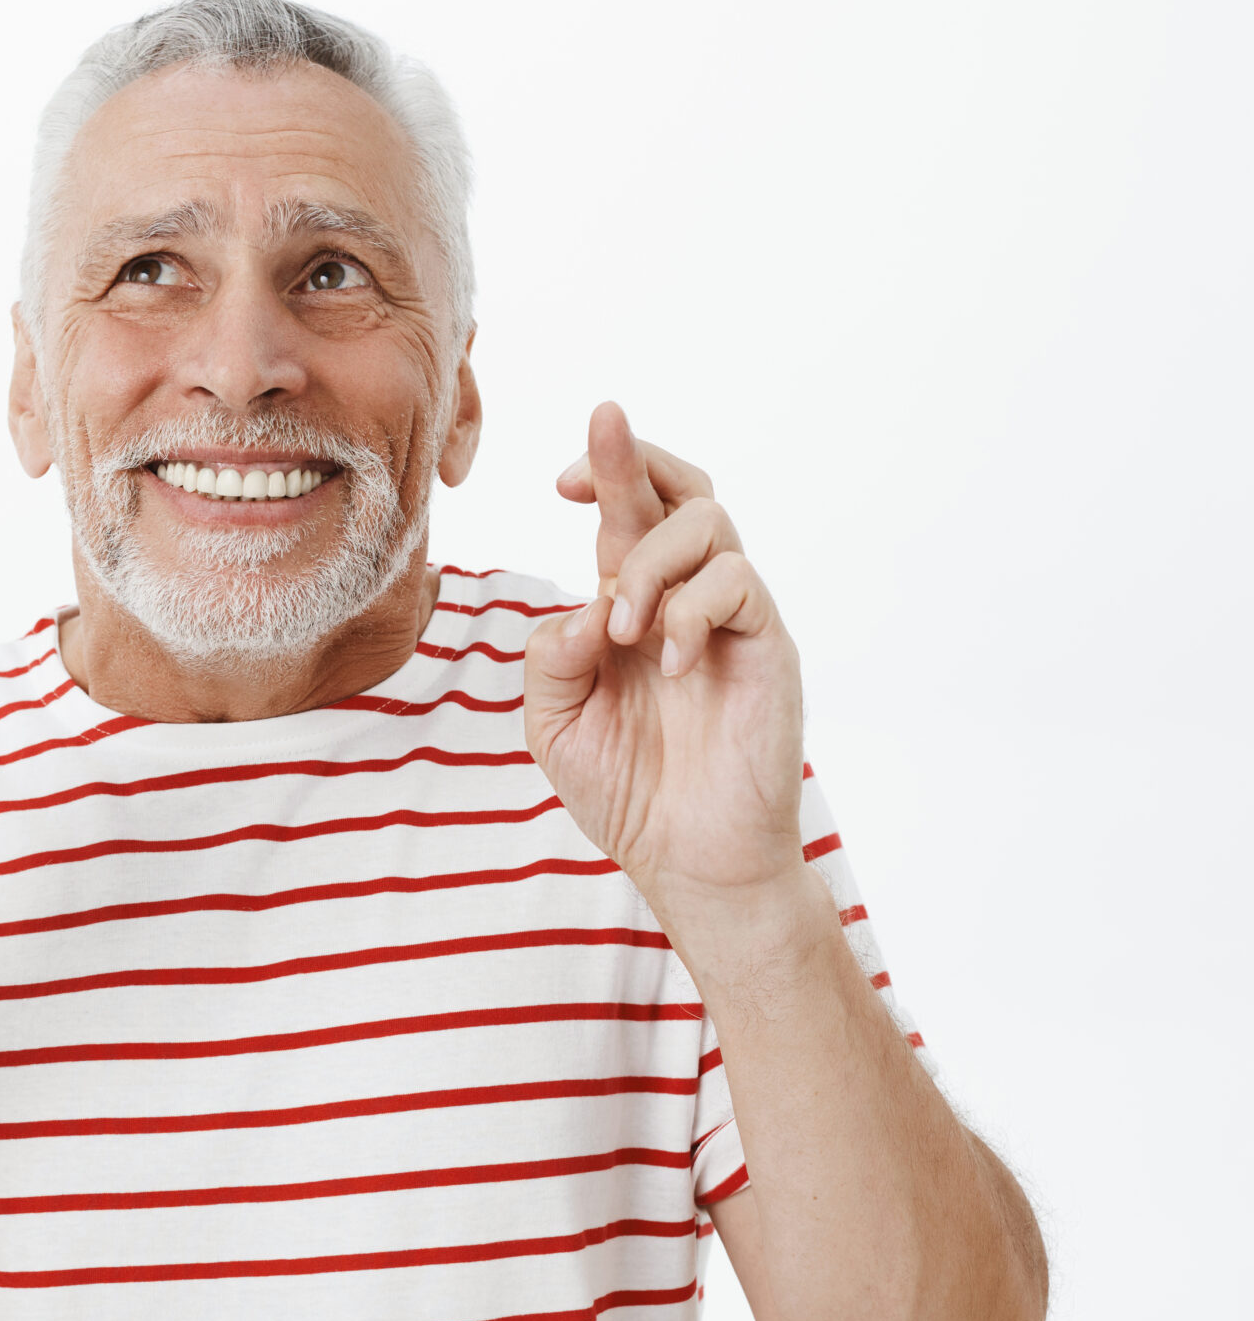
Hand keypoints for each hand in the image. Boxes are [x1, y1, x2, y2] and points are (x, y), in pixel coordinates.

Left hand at [523, 403, 806, 918]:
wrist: (690, 860)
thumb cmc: (629, 792)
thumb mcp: (556, 724)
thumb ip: (551, 659)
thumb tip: (582, 606)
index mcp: (631, 608)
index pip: (625, 516)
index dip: (602, 475)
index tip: (560, 479)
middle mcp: (685, 600)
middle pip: (680, 491)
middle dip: (632, 460)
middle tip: (584, 466)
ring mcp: (731, 620)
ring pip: (708, 523)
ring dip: (648, 562)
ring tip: (622, 630)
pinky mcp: (768, 646)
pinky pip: (739, 583)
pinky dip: (691, 609)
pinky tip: (667, 661)